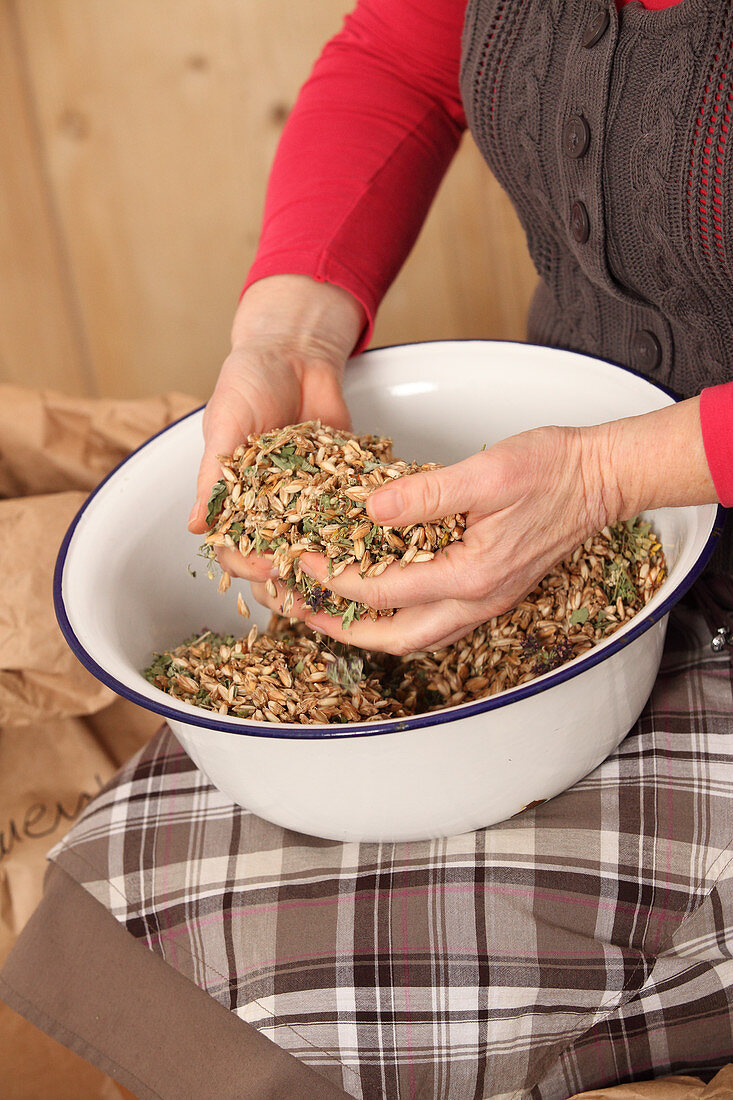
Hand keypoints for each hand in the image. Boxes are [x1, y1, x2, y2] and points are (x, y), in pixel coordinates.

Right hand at [188, 275, 365, 581]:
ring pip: (314, 551)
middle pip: (276, 562)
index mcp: (235, 501)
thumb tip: (196, 527)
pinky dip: (362, 533)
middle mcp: (270, 509)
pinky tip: (378, 548)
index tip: (270, 570)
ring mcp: (308, 501)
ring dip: (326, 569)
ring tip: (344, 582)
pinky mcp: (341, 487)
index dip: (249, 566)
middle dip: (290, 581)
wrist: (295, 352)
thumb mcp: (225, 423)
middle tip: (310, 587)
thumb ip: (213, 474)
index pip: (235, 550)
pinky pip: (350, 517)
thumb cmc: (248, 381)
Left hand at [251, 424, 606, 651]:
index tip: (301, 558)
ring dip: (367, 630)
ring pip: (415, 638)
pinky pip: (434, 623)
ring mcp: (486, 601)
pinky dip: (397, 619)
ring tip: (327, 610)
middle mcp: (479, 600)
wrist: (600, 478)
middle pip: (394, 638)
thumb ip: (426, 493)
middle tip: (298, 608)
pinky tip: (379, 599)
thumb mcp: (486, 472)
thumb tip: (369, 509)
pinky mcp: (490, 590)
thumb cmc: (553, 469)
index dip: (333, 577)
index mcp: (473, 576)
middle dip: (339, 627)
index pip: (383, 592)